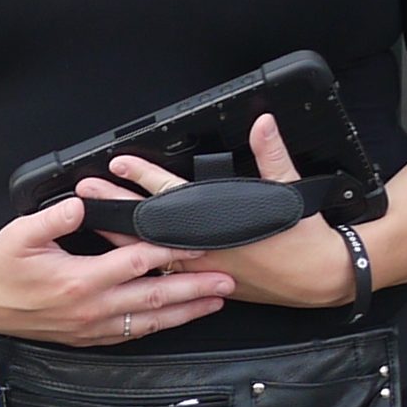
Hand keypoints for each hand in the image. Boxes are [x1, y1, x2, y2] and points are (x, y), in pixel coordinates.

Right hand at [0, 193, 236, 347]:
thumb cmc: (0, 268)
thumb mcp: (19, 234)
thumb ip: (53, 218)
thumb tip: (81, 202)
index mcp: (78, 280)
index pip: (136, 263)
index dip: (169, 252)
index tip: (196, 243)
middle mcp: (91, 308)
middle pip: (154, 298)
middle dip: (194, 289)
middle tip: (227, 281)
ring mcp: (92, 327)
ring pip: (149, 321)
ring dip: (186, 312)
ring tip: (216, 302)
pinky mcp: (89, 337)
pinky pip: (133, 334)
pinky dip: (160, 326)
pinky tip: (178, 320)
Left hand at [84, 115, 360, 309]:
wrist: (320, 278)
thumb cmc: (304, 237)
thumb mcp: (289, 189)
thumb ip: (271, 154)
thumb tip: (263, 123)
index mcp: (218, 222)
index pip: (171, 194)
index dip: (143, 176)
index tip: (118, 163)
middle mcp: (203, 248)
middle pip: (148, 224)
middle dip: (116, 205)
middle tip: (87, 191)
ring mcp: (202, 268)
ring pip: (150, 253)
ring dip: (120, 235)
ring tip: (93, 220)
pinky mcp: (208, 283)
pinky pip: (166, 274)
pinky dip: (142, 264)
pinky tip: (123, 258)